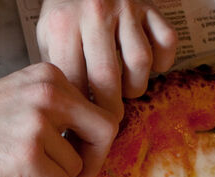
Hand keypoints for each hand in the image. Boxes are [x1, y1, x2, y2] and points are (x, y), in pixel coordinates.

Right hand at [0, 63, 120, 176]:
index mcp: (50, 77)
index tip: (80, 157)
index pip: (99, 109)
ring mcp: (40, 124)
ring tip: (22, 171)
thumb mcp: (21, 101)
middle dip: (93, 162)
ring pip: (76, 166)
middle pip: (104, 132)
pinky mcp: (29, 155)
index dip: (94, 141)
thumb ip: (55, 114)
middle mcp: (50, 94)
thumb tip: (88, 150)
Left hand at [37, 0, 177, 112]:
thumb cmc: (65, 12)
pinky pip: (167, 41)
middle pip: (108, 78)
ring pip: (140, 62)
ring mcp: (126, 7)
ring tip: (124, 90)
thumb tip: (69, 118)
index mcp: (63, 25)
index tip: (83, 126)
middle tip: (108, 121)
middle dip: (109, 110)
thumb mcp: (47, 36)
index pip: (75, 82)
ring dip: (134, 86)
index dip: (80, 111)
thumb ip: (58, 71)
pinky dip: (163, 62)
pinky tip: (149, 68)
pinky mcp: (149, 5)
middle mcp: (95, 13)